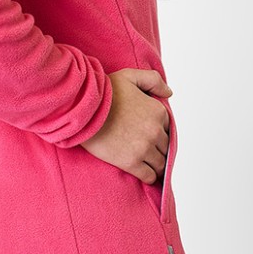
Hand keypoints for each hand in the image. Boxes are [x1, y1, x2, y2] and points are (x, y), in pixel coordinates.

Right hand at [80, 68, 172, 185]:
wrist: (83, 110)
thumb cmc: (103, 92)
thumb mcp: (130, 76)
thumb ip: (153, 80)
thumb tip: (169, 93)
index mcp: (158, 111)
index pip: (168, 128)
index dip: (159, 132)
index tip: (149, 135)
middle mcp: (155, 131)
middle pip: (165, 147)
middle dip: (158, 149)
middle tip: (147, 151)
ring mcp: (144, 148)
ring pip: (160, 163)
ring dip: (156, 165)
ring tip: (148, 165)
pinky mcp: (131, 163)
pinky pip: (149, 176)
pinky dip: (149, 176)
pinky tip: (145, 174)